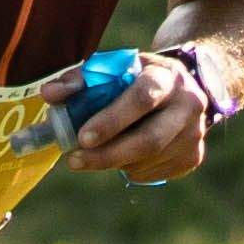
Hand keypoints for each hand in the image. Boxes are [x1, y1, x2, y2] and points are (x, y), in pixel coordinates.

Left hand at [65, 51, 213, 181]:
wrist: (185, 87)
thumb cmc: (137, 78)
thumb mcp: (114, 70)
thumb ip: (80, 80)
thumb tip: (49, 95)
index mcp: (168, 77)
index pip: (142, 99)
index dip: (111, 120)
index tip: (81, 137)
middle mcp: (189, 105)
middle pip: (149, 139)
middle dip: (108, 155)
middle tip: (74, 161)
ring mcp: (195, 134)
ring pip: (148, 160)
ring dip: (114, 162)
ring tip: (95, 153)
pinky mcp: (194, 157)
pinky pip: (153, 173)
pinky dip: (129, 169)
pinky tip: (122, 155)